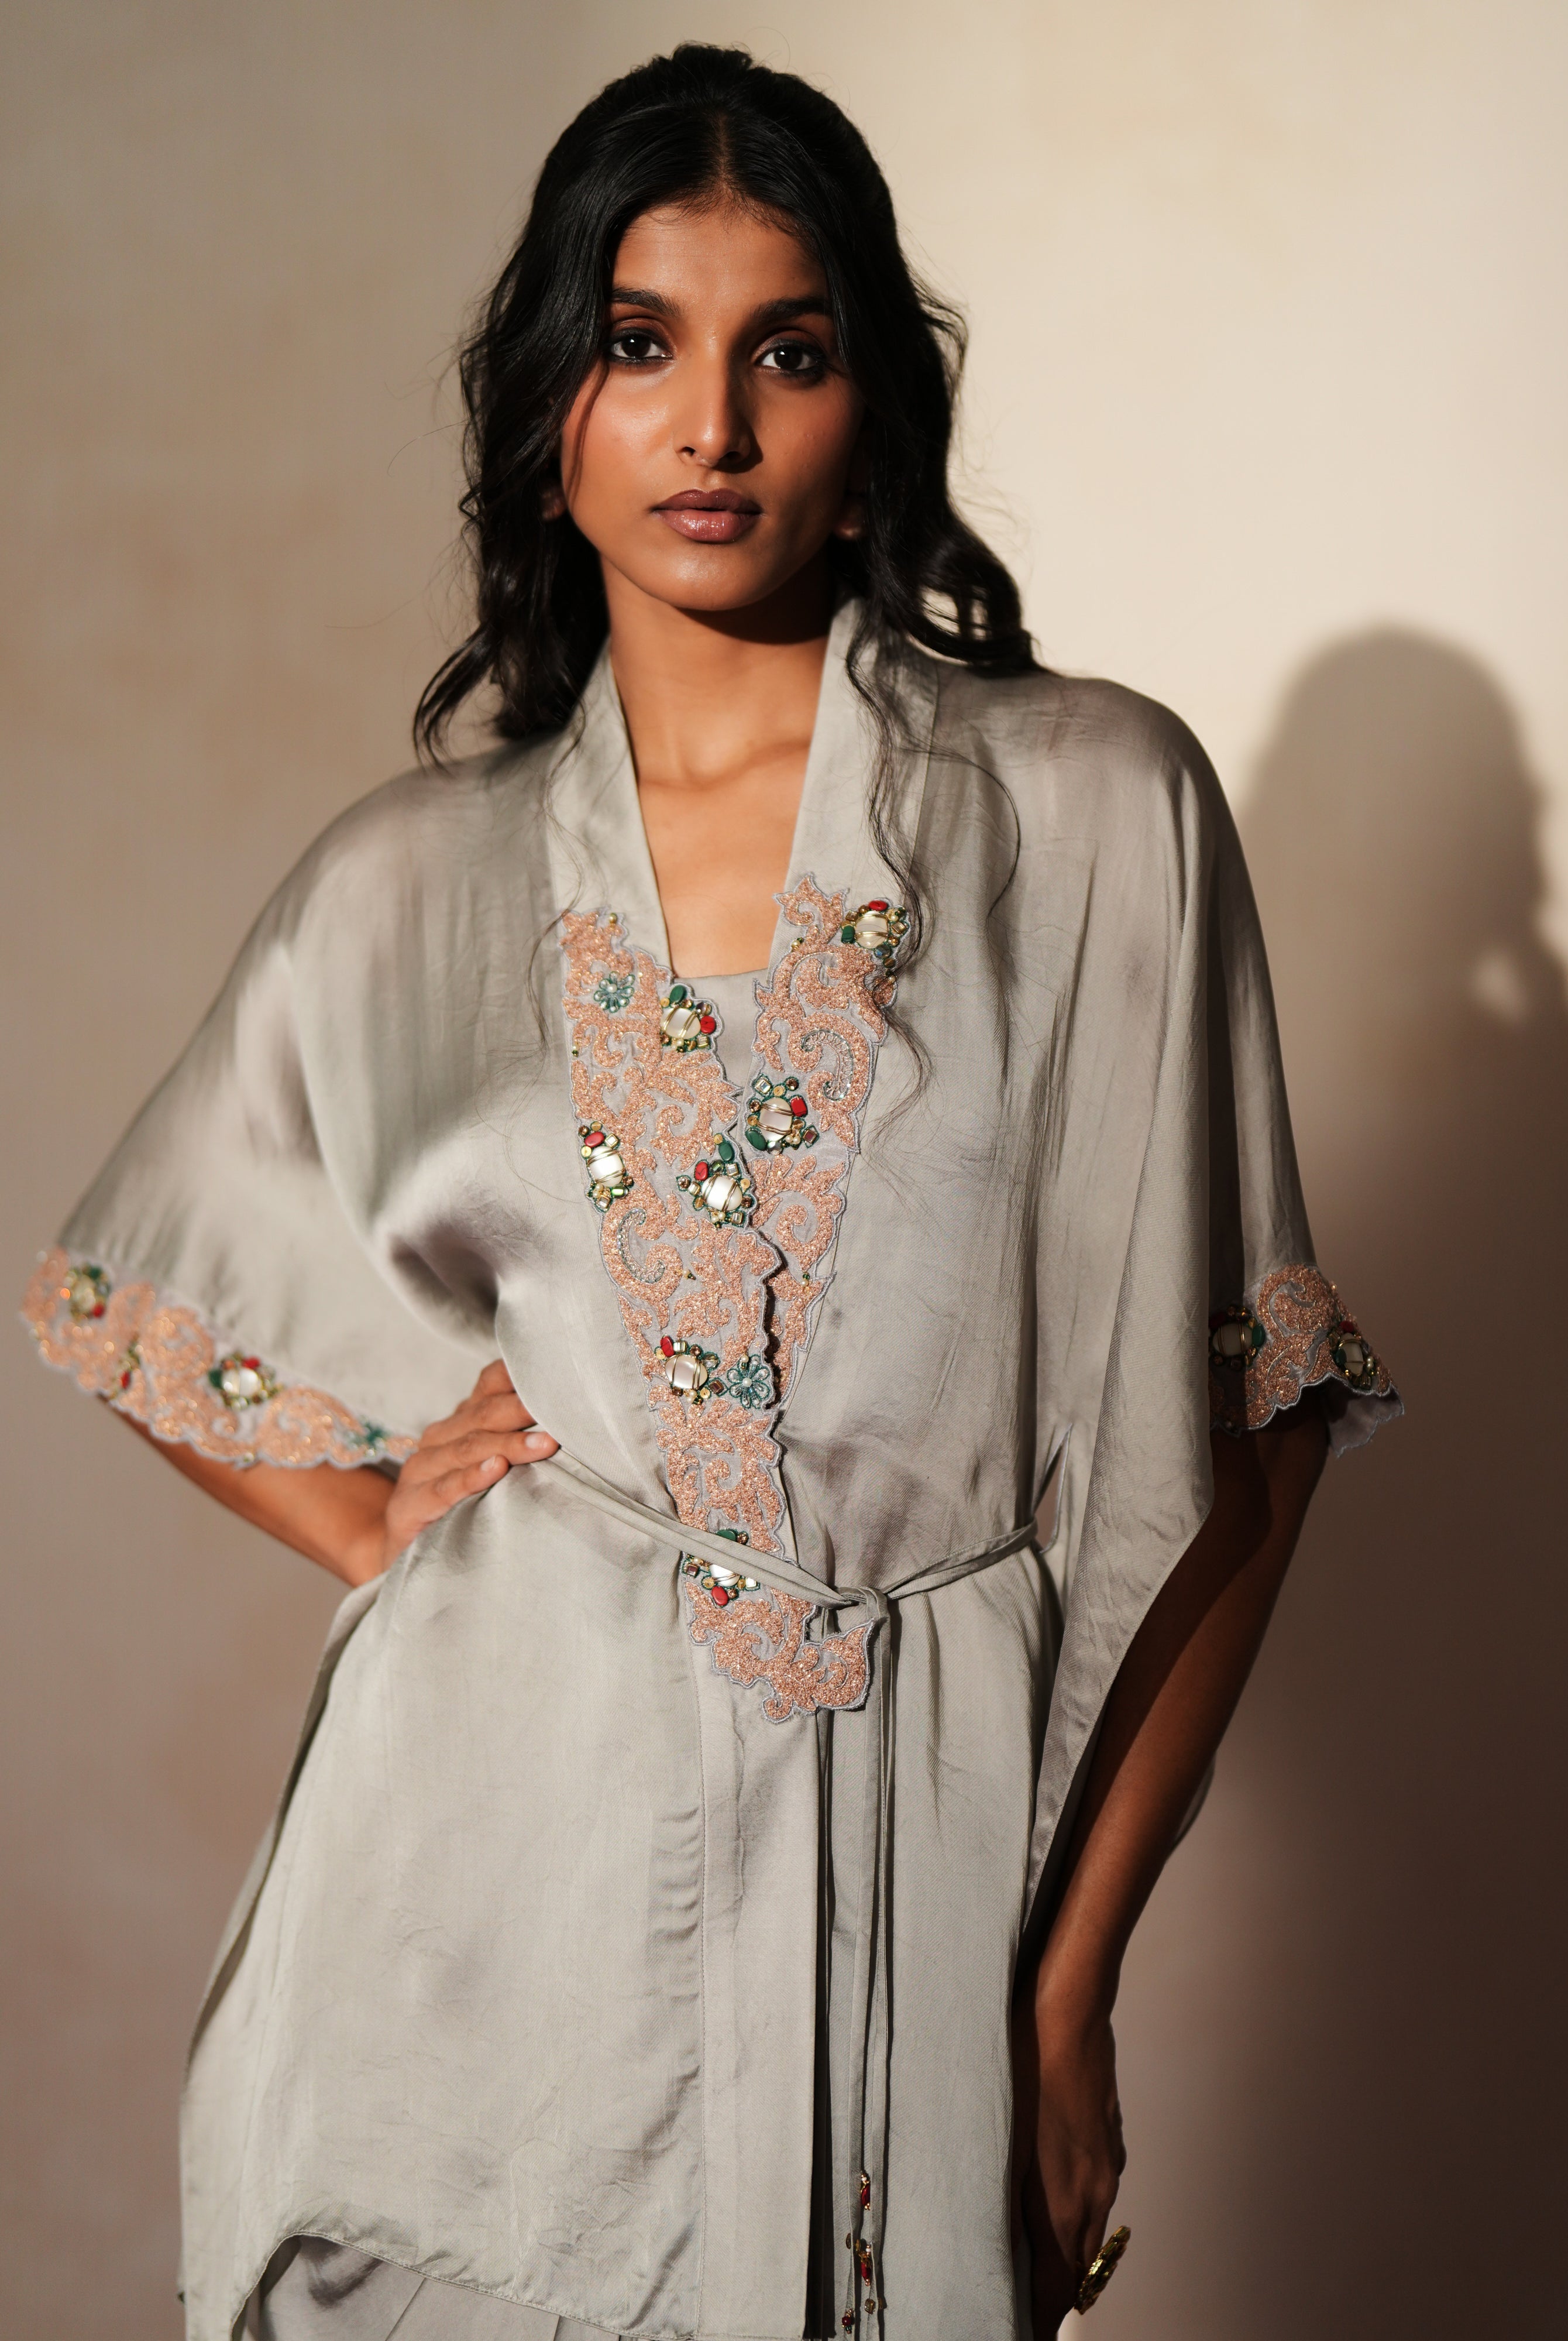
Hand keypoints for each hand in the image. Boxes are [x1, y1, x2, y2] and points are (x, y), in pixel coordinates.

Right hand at [374, 1359, 557, 1573]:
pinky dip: (472, 1477)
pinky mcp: (412, 1502)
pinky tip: (496, 1470)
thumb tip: (576, 1426)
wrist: (400, 1545)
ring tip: (546, 1444)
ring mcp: (423, 1468)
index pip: (491, 1385)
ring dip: (510, 1444)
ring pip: (470, 1447)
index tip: (561, 1376)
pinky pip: (446, 1487)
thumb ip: (519, 1441)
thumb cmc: (457, 1501)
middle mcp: (441, 1436)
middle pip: (486, 1413)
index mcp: (461, 1420)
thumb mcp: (488, 1463)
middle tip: (563, 1409)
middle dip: (525, 1409)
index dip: (522, 1377)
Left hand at [1011, 1977, 1125, 2331]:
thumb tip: (1004, 2245)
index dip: (1040, 2319)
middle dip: (1054, 2293)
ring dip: (1067, 2254)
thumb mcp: (1001, 2137)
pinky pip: (1096, 2195)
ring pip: (1090, 2231)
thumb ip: (1007, 2199)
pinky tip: (1056, 2195)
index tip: (1025, 2334)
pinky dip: (1077, 2213)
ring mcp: (1108, 2167)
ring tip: (1039, 2262)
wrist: (1069, 2012)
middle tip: (1027, 2308)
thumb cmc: (1022, 2066)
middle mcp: (1093, 2195)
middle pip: (1078, 2268)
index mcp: (1062, 2203)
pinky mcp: (1111, 2141)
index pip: (1056, 2288)